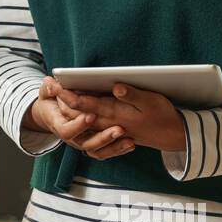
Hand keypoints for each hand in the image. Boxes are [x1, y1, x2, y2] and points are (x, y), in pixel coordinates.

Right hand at [28, 76, 134, 159]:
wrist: (52, 115)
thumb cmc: (52, 101)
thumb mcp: (46, 93)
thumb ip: (49, 89)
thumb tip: (51, 84)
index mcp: (59, 125)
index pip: (67, 130)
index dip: (79, 125)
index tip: (91, 116)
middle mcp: (72, 138)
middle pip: (87, 144)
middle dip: (103, 138)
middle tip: (119, 130)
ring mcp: (84, 142)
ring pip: (98, 151)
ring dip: (114, 146)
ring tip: (129, 140)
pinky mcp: (94, 144)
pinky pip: (106, 152)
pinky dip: (118, 149)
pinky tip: (131, 143)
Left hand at [55, 81, 186, 152]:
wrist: (173, 136)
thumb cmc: (163, 115)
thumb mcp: (152, 101)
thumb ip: (132, 94)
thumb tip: (116, 86)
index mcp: (116, 114)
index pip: (87, 104)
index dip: (71, 95)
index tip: (57, 85)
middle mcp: (109, 124)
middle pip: (80, 113)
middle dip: (64, 101)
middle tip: (49, 87)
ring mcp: (110, 130)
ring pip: (83, 121)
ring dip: (69, 110)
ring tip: (57, 96)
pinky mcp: (113, 133)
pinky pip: (91, 130)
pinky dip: (81, 122)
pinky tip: (75, 113)